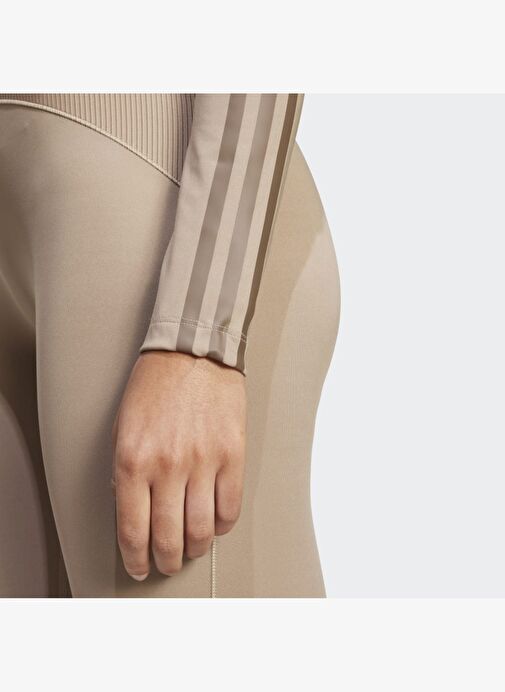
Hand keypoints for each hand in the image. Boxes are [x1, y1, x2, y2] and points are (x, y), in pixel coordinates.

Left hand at [111, 350, 245, 580]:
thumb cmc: (154, 387)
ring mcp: (203, 462)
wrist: (192, 352)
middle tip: (165, 564)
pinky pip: (231, 507)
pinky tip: (216, 524)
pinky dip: (223, 525)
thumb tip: (131, 510)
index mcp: (132, 460)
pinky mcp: (232, 454)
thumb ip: (124, 472)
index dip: (135, 558)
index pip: (132, 529)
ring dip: (195, 548)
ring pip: (202, 530)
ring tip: (191, 548)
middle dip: (164, 561)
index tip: (139, 567)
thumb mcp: (122, 427)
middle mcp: (167, 466)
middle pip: (168, 538)